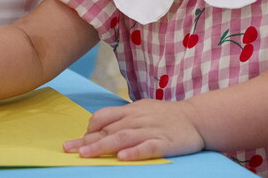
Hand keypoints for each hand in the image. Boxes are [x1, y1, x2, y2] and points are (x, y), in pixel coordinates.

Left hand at [63, 99, 204, 160]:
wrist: (198, 118)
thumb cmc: (167, 116)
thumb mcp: (143, 111)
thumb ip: (123, 119)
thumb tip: (98, 129)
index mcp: (132, 110)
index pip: (104, 116)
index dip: (88, 129)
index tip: (76, 141)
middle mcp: (138, 118)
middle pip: (109, 129)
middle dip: (87, 140)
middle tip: (69, 149)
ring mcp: (151, 130)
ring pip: (123, 137)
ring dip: (102, 146)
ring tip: (86, 155)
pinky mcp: (165, 142)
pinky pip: (148, 147)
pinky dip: (135, 152)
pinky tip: (123, 157)